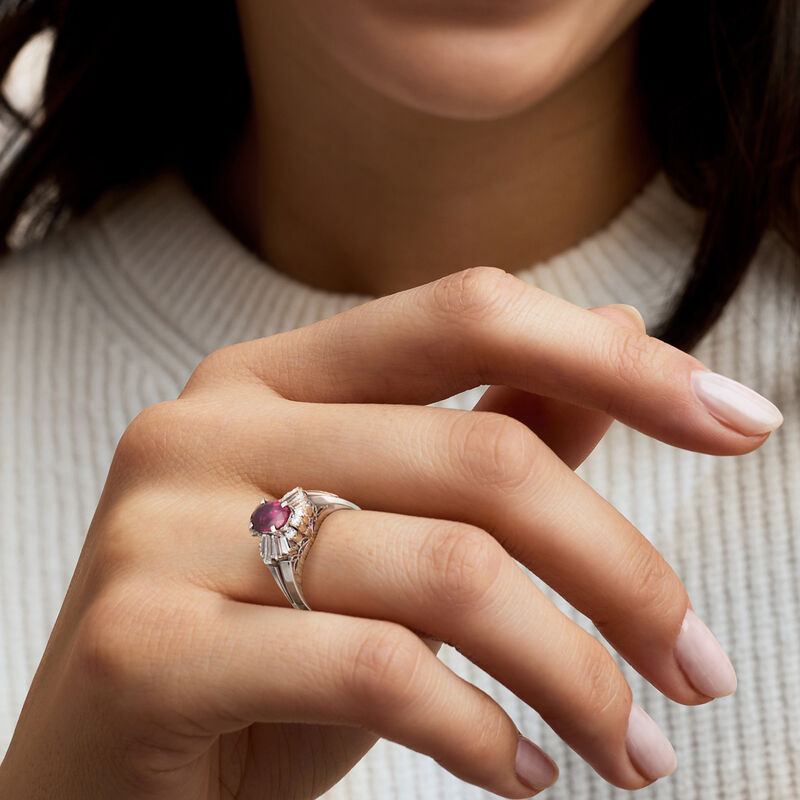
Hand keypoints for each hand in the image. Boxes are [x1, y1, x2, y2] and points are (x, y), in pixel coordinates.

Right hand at [0, 268, 776, 798]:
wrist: (102, 777)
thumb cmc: (260, 655)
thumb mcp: (380, 539)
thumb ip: (487, 431)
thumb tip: (613, 332)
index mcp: (267, 381)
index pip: (465, 315)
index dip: (613, 359)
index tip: (742, 421)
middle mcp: (206, 427)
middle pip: (481, 462)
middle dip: (622, 573)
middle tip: (696, 668)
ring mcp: (162, 529)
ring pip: (445, 574)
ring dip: (571, 674)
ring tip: (627, 746)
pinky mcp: (142, 646)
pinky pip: (373, 669)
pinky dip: (478, 729)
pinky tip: (517, 769)